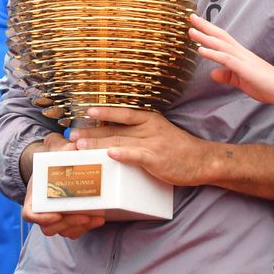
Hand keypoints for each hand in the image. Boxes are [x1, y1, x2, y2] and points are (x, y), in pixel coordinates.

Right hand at [21, 134, 106, 238]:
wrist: (58, 164)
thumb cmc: (54, 158)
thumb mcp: (56, 149)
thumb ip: (62, 147)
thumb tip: (73, 146)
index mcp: (34, 196)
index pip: (29, 214)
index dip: (40, 218)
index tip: (57, 215)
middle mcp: (42, 210)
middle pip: (48, 227)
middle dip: (68, 223)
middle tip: (85, 216)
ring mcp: (54, 217)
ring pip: (62, 231)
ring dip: (79, 227)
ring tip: (96, 218)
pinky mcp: (67, 220)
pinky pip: (73, 231)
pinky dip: (85, 228)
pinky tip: (99, 219)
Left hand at [72, 107, 213, 186]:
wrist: (202, 160)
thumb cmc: (178, 149)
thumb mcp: (159, 133)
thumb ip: (139, 134)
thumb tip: (114, 139)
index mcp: (149, 119)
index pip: (122, 114)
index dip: (103, 113)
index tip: (85, 112)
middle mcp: (149, 128)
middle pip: (115, 129)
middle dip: (92, 132)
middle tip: (72, 135)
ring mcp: (153, 143)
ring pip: (120, 141)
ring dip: (98, 144)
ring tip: (80, 146)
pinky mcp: (157, 159)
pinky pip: (137, 155)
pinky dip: (123, 154)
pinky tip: (110, 155)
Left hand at [189, 13, 273, 107]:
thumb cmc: (266, 85)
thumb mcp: (241, 81)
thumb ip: (227, 76)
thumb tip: (212, 73)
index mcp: (240, 55)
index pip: (223, 39)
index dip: (209, 30)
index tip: (196, 23)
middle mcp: (241, 53)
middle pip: (221, 36)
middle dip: (205, 26)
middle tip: (190, 17)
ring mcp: (243, 60)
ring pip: (222, 45)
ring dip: (206, 37)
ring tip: (191, 31)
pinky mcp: (245, 69)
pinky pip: (226, 59)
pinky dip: (213, 53)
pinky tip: (201, 50)